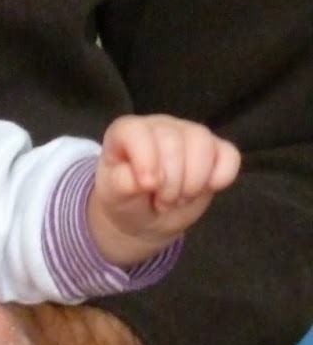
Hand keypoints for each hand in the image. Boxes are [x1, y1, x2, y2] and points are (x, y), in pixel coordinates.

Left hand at [91, 114, 239, 263]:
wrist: (146, 217)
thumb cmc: (125, 201)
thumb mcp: (114, 196)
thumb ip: (123, 183)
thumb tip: (146, 180)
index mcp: (127, 132)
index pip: (136, 132)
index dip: (145, 159)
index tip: (148, 186)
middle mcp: (160, 126)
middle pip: (173, 141)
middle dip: (170, 182)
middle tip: (162, 203)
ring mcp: (190, 134)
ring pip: (203, 144)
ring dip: (194, 182)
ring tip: (179, 200)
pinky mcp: (215, 151)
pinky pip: (229, 155)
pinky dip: (221, 177)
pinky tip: (207, 189)